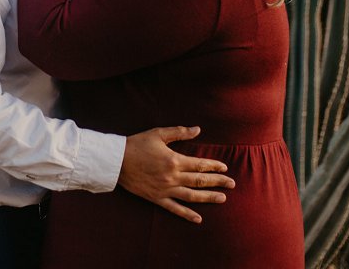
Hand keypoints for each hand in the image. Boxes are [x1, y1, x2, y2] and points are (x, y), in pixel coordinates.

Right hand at [118, 126, 234, 223]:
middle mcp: (172, 177)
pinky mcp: (156, 198)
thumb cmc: (137, 144)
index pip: (200, 164)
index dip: (214, 166)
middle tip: (232, 184)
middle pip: (200, 180)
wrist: (117, 161)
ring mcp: (165, 189)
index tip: (225, 168)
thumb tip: (198, 129)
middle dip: (218, 182)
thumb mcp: (158, 134)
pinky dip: (187, 215)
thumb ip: (179, 132)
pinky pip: (175, 208)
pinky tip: (198, 219)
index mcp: (174, 160)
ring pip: (192, 196)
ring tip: (222, 199)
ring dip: (208, 197)